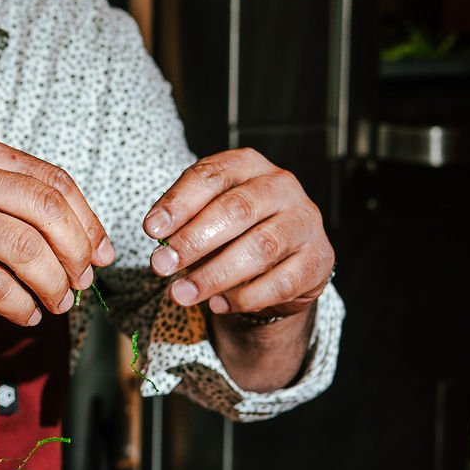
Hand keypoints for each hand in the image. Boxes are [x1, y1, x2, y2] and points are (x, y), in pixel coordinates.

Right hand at [0, 135, 114, 325]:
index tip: (101, 252)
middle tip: (82, 281)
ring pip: (28, 252)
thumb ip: (4, 193)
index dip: (88, 220)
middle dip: (77, 254)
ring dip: (55, 285)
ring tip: (57, 302)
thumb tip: (74, 235)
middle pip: (49, 212)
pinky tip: (25, 314)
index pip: (54, 180)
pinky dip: (21, 307)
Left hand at [143, 148, 334, 317]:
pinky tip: (217, 305)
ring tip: (181, 293)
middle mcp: (281, 186)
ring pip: (260, 247)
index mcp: (248, 164)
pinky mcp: (318, 259)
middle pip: (236, 209)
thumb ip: (184, 221)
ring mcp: (304, 221)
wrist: (283, 259)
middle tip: (161, 265)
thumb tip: (160, 240)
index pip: (211, 176)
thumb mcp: (206, 214)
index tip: (151, 230)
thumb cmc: (234, 229)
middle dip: (193, 240)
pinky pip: (281, 282)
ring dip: (214, 275)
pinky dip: (245, 297)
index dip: (179, 203)